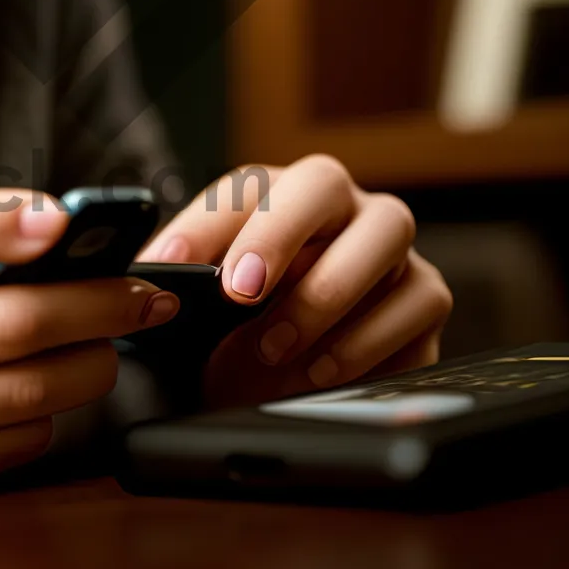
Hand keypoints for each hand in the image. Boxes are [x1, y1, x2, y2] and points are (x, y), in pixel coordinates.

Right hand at [0, 191, 177, 532]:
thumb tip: (23, 224)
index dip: (14, 220)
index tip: (75, 218)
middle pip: (7, 328)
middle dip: (97, 307)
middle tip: (141, 295)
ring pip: (18, 400)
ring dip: (82, 369)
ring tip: (103, 346)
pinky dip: (35, 421)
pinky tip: (42, 396)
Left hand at [136, 154, 452, 409]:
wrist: (287, 386)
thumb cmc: (240, 332)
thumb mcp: (202, 308)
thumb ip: (178, 284)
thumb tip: (142, 277)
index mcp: (274, 193)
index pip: (242, 185)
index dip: (206, 223)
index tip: (169, 266)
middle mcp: (337, 204)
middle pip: (322, 182)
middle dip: (278, 233)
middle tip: (236, 290)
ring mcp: (389, 244)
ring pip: (384, 232)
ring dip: (324, 292)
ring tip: (271, 346)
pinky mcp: (426, 295)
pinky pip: (416, 302)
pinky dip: (365, 340)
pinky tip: (319, 371)